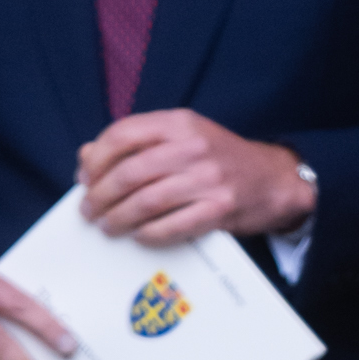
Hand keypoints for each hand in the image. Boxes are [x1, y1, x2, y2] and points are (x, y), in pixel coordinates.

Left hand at [77, 110, 313, 245]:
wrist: (273, 179)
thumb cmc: (220, 160)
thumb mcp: (182, 138)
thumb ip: (137, 143)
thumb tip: (86, 159)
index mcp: (179, 123)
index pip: (123, 134)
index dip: (96, 159)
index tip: (85, 178)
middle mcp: (193, 147)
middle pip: (129, 172)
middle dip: (101, 195)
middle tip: (89, 210)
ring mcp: (208, 179)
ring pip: (146, 202)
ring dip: (118, 218)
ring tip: (107, 226)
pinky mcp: (219, 209)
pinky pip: (171, 226)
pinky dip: (148, 234)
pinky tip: (138, 236)